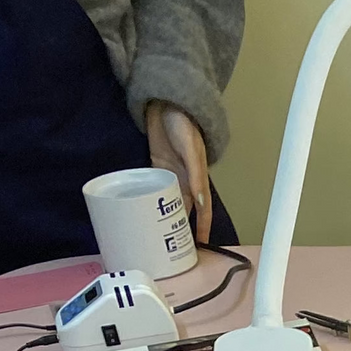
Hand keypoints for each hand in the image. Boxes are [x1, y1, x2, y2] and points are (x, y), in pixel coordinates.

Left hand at [145, 101, 211, 242]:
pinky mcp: (156, 167)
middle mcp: (185, 181)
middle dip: (183, 230)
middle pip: (186, 211)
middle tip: (177, 250)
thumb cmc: (182, 123)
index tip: (199, 248)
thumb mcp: (190, 148)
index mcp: (197, 178)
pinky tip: (147, 213)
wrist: (165, 101)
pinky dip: (153, 202)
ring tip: (161, 237)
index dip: (202, 229)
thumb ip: (196, 174)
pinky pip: (155, 189)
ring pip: (170, 203)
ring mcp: (170, 175)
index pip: (203, 210)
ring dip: (167, 219)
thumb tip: (201, 203)